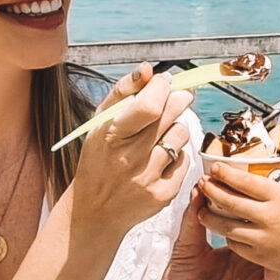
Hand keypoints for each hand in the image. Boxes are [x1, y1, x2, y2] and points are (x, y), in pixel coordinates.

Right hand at [69, 64, 193, 238]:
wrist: (94, 210)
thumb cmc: (98, 161)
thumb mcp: (99, 124)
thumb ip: (123, 92)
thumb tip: (148, 69)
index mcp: (110, 136)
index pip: (148, 105)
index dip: (163, 86)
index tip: (166, 80)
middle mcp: (130, 158)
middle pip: (171, 115)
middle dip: (178, 99)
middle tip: (176, 98)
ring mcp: (148, 178)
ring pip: (181, 134)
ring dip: (175, 128)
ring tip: (160, 134)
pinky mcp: (164, 195)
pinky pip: (185, 160)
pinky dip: (176, 155)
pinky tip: (160, 159)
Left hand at [150, 201, 279, 279]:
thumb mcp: (185, 248)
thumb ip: (193, 220)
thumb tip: (198, 190)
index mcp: (233, 253)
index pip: (251, 227)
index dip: (254, 209)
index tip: (256, 188)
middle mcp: (247, 267)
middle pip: (267, 241)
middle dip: (273, 222)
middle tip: (276, 202)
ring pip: (277, 260)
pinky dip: (278, 269)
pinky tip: (277, 255)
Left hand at [196, 157, 279, 274]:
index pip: (246, 181)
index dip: (227, 173)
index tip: (215, 167)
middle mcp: (270, 217)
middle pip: (231, 201)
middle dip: (212, 190)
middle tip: (203, 183)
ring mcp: (264, 238)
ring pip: (228, 226)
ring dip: (211, 217)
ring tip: (202, 211)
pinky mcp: (262, 256)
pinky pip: (237, 245)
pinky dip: (228, 237)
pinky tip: (223, 231)